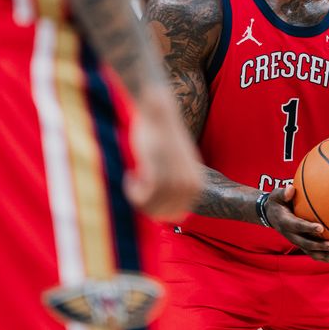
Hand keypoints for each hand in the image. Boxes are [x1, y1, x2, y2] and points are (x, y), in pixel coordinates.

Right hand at [124, 95, 203, 221]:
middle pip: (164, 215)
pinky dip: (131, 192)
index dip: (158, 209)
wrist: (158, 114)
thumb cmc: (163, 138)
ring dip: (137, 198)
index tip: (146, 194)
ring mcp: (176, 182)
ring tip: (133, 178)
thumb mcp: (178, 167)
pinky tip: (130, 174)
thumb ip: (177, 186)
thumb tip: (169, 215)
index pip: (178, 214)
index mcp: (198, 185)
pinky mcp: (159, 176)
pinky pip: (141, 199)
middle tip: (136, 187)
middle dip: (146, 206)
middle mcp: (190, 187)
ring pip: (151, 209)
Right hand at [264, 185, 328, 262]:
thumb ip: (283, 193)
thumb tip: (291, 189)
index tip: (321, 228)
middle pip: (305, 243)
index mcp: (285, 222)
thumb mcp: (276, 195)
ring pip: (309, 251)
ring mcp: (296, 241)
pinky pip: (311, 253)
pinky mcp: (300, 244)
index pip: (297, 226)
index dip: (308, 228)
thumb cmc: (278, 202)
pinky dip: (323, 257)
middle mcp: (290, 235)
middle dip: (319, 246)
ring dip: (323, 255)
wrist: (271, 214)